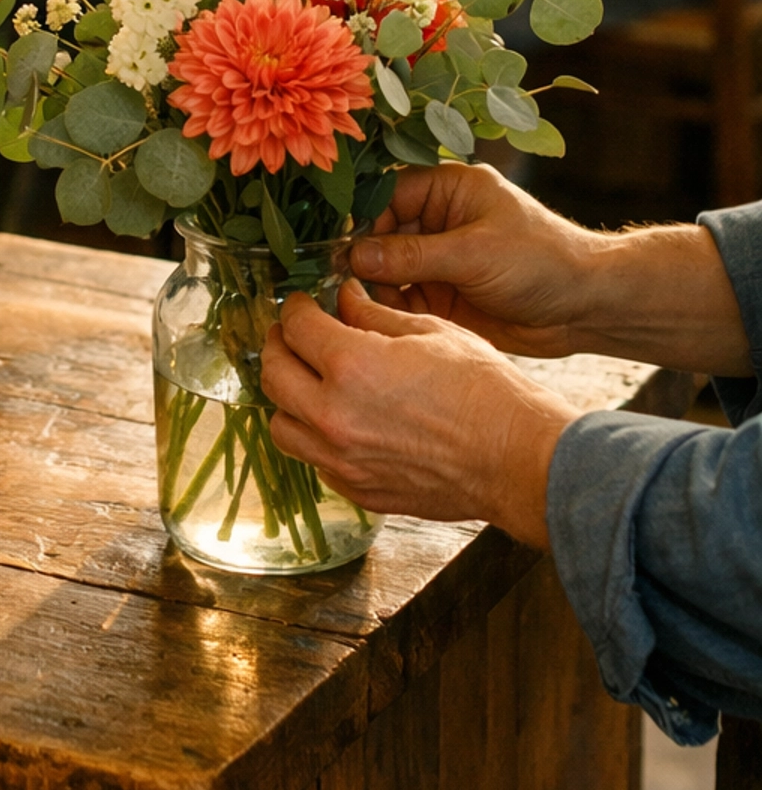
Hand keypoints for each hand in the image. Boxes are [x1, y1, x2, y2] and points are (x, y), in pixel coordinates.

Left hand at [260, 283, 577, 545]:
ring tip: (308, 381)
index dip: (295, 309)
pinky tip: (338, 420)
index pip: (295, 328)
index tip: (301, 305)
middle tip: (293, 335)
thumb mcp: (428, 331)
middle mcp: (333, 416)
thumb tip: (342, 298)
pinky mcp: (358, 490)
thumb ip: (373, 314)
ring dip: (288, 397)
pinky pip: (314, 461)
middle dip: (279, 346)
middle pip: (273, 374)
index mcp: (350, 366)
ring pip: (281, 426)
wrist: (515, 458)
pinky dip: (314, 438)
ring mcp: (343, 460)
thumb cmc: (483, 391)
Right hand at [347, 162, 593, 355]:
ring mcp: (438, 260)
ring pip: (386, 271)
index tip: (342, 251)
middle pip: (380, 234)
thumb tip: (354, 255)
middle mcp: (438, 221)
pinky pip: (403, 300)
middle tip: (344, 286)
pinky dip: (390, 311)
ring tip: (364, 309)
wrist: (586, 307)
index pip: (387, 195)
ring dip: (374, 289)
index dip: (362, 221)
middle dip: (363, 260)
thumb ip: (413, 255)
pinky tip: (382, 324)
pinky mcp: (442, 296)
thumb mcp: (474, 253)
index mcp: (448, 190)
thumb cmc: (542, 261)